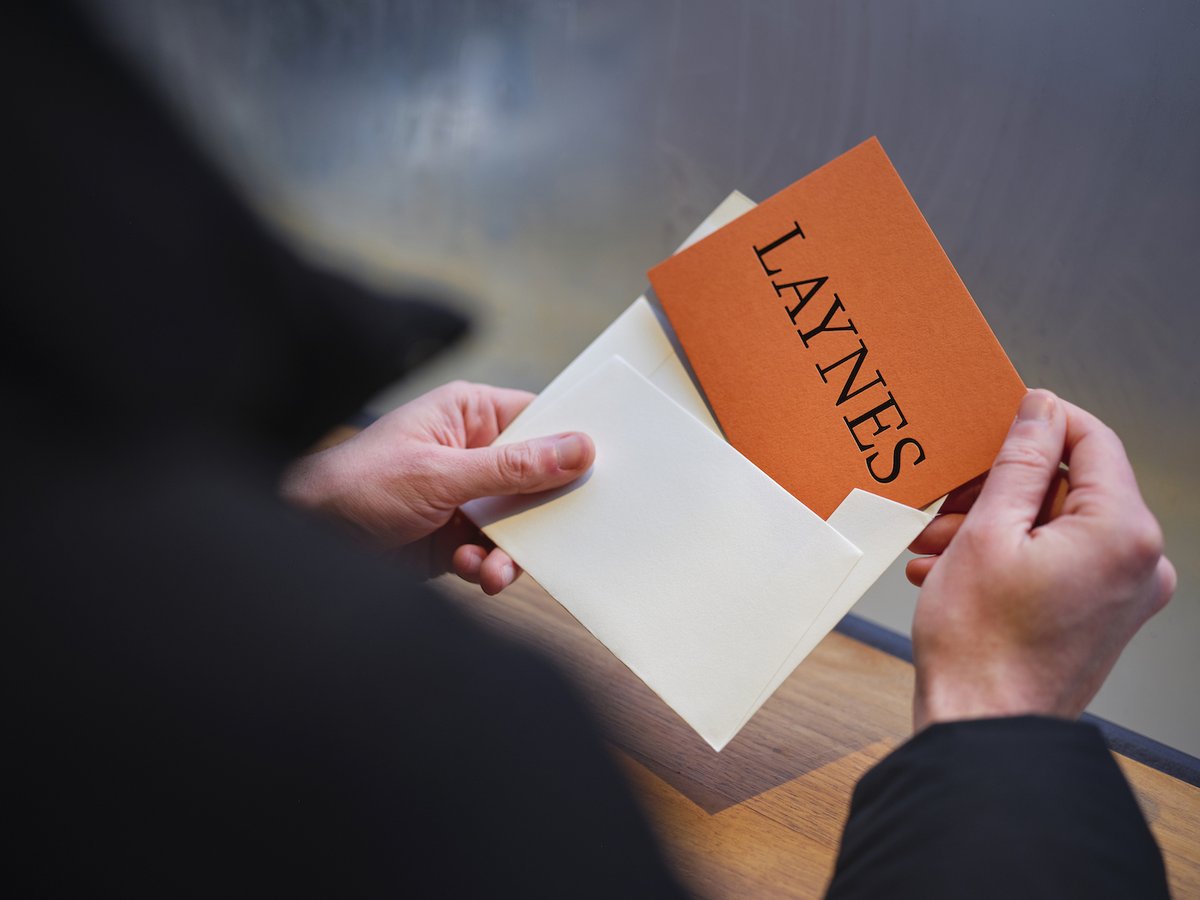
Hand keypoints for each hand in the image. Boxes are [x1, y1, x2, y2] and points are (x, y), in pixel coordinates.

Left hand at [281, 381, 594, 594]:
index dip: (574, 442)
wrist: (305, 541)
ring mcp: (465, 497)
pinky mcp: (455, 538)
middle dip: (545, 513)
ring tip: (494, 571)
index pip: (540, 419)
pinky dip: (489, 567)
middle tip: (563, 536)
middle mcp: (472, 452)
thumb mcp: (442, 474)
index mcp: (469, 414)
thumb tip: (581, 448)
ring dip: (514, 551)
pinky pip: (495, 553)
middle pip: (538, 477)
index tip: (607, 468)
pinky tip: (471, 572)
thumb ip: (514, 468)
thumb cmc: (359, 485)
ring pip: (520, 524)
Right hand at [904, 390, 1174, 729]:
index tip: (995, 421)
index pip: (1092, 439)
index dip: (1039, 421)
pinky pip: (1060, 559)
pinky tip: (953, 569)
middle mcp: (1140, 561)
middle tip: (945, 502)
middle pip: (1070, 485)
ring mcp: (1126, 593)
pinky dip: (1010, 555)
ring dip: (994, 523)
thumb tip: (1040, 408)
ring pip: (1058, 523)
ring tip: (936, 545)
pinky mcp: (1104, 615)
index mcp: (1122, 532)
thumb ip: (1020, 460)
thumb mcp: (987, 530)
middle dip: (999, 487)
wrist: (984, 731)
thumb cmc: (980, 645)